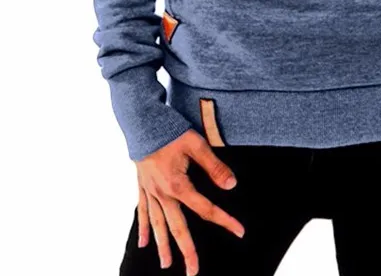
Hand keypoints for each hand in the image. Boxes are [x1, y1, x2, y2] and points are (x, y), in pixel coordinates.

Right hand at [135, 129, 244, 274]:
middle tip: (194, 272)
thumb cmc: (170, 130)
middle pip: (177, 228)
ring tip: (167, 265)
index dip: (224, 221)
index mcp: (178, 185)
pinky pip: (142, 211)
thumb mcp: (196, 144)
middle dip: (187, 251)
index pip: (206, 209)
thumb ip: (214, 166)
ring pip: (157, 224)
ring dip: (163, 246)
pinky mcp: (142, 186)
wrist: (141, 120)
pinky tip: (143, 244)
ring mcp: (150, 191)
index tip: (240, 232)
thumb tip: (231, 186)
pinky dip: (143, 228)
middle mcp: (163, 194)